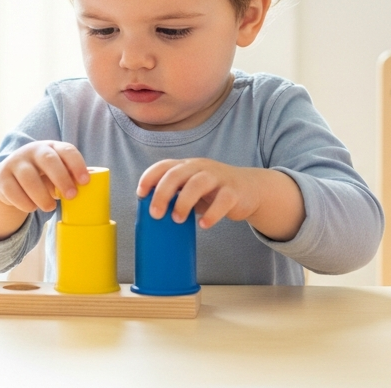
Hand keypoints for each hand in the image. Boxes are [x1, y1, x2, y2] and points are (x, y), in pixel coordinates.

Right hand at [0, 141, 89, 213]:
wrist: (8, 178)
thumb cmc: (41, 176)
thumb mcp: (55, 173)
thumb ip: (69, 177)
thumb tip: (87, 188)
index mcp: (51, 147)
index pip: (67, 150)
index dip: (77, 165)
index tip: (86, 181)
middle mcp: (32, 151)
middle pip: (48, 160)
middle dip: (62, 178)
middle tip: (71, 196)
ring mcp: (15, 163)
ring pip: (29, 177)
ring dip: (42, 195)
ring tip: (50, 207)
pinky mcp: (1, 178)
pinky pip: (13, 191)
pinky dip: (25, 203)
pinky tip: (32, 207)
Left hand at [137, 159, 261, 229]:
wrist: (249, 189)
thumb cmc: (213, 191)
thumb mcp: (192, 189)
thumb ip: (175, 195)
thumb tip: (152, 214)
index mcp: (187, 166)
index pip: (164, 166)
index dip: (149, 177)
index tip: (141, 194)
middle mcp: (200, 168)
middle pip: (177, 174)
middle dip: (162, 193)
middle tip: (155, 214)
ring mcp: (218, 178)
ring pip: (198, 183)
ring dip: (184, 202)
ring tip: (177, 219)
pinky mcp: (234, 191)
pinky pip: (222, 201)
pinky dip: (211, 214)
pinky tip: (203, 224)